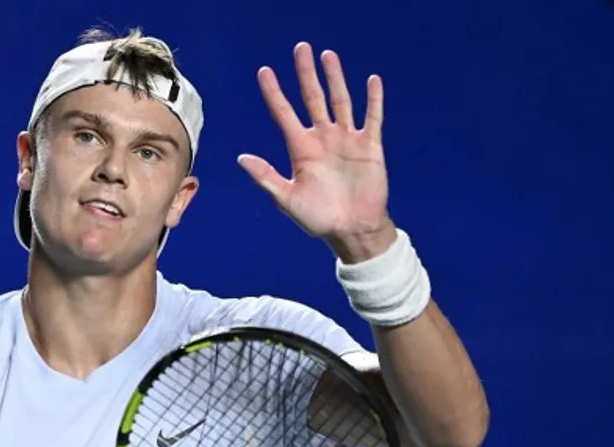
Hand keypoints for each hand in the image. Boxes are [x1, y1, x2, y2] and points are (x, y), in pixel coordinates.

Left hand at [238, 42, 395, 262]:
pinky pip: (371, 117)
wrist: (352, 230)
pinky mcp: (369, 146)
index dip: (274, 93)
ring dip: (335, 78)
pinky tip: (371, 80)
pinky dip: (372, 99)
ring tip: (328, 56)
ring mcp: (346, 140)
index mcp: (301, 150)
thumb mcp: (287, 199)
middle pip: (312, 98)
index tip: (264, 72)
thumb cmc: (318, 219)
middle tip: (300, 48)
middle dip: (305, 74)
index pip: (284, 114)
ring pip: (340, 101)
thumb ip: (265, 177)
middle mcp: (322, 139)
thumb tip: (241, 158)